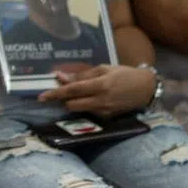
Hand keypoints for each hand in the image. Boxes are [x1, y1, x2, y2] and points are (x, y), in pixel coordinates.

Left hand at [37, 65, 156, 117]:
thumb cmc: (124, 74)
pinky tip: (89, 98)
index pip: (72, 91)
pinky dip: (84, 105)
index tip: (41, 96)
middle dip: (61, 100)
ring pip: (79, 110)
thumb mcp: (104, 69)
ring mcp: (104, 111)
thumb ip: (82, 75)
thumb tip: (61, 77)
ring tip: (73, 93)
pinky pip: (89, 112)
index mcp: (100, 85)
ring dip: (72, 102)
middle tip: (56, 92)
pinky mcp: (107, 118)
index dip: (55, 94)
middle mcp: (101, 101)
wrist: (146, 88)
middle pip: (71, 104)